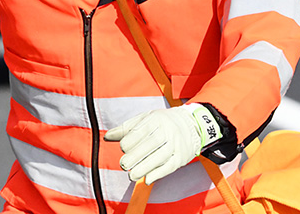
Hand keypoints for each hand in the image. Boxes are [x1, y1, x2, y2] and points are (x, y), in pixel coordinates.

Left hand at [104, 103, 221, 183]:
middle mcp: (168, 130)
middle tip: (124, 165)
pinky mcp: (182, 157)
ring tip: (132, 176)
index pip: (141, 131)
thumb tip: (107, 137)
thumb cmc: (162, 122)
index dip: (130, 141)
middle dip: (135, 156)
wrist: (192, 124)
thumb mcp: (145, 119)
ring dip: (144, 168)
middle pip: (150, 144)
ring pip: (160, 157)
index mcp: (156, 119)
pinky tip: (148, 180)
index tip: (123, 148)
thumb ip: (126, 128)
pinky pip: (170, 166)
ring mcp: (176, 144)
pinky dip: (158, 174)